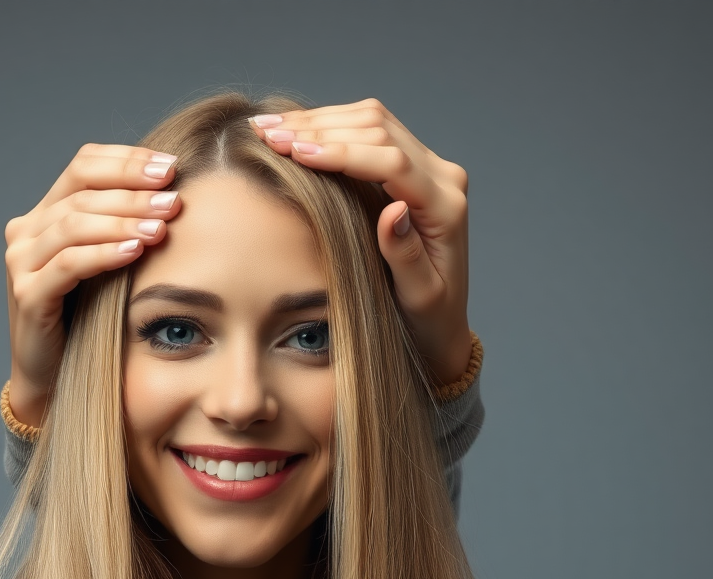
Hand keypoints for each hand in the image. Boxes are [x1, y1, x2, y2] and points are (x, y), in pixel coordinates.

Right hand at [3, 145, 183, 426]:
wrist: (53, 378)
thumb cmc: (87, 321)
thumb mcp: (106, 267)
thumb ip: (123, 230)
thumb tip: (174, 193)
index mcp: (44, 214)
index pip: (83, 166)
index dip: (126, 162)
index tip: (171, 166)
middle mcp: (26, 232)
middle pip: (82, 191)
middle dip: (133, 192)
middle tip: (174, 199)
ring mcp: (21, 263)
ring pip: (75, 224)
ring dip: (123, 221)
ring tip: (162, 226)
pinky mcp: (27, 296)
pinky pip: (69, 265)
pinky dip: (104, 254)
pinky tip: (135, 252)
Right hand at [248, 99, 471, 386]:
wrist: (444, 323)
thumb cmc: (428, 318)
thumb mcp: (419, 297)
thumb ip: (406, 256)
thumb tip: (394, 211)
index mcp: (445, 207)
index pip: (390, 161)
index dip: (340, 153)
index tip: (295, 152)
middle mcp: (442, 177)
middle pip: (379, 129)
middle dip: (319, 128)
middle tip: (267, 133)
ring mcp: (429, 167)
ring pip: (372, 121)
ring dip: (320, 120)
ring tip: (270, 128)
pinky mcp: (413, 168)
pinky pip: (371, 131)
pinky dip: (331, 126)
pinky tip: (295, 131)